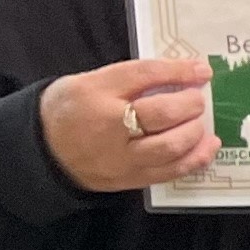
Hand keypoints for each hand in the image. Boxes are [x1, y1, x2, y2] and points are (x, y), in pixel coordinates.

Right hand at [40, 51, 219, 191]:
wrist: (42, 150)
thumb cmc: (71, 109)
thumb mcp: (90, 81)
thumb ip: (132, 78)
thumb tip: (182, 74)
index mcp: (95, 92)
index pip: (143, 75)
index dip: (178, 71)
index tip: (202, 70)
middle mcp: (109, 126)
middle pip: (161, 114)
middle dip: (189, 104)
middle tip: (198, 99)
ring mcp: (121, 157)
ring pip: (170, 146)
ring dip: (196, 132)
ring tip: (201, 123)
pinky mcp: (130, 179)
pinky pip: (170, 171)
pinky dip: (195, 158)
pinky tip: (207, 146)